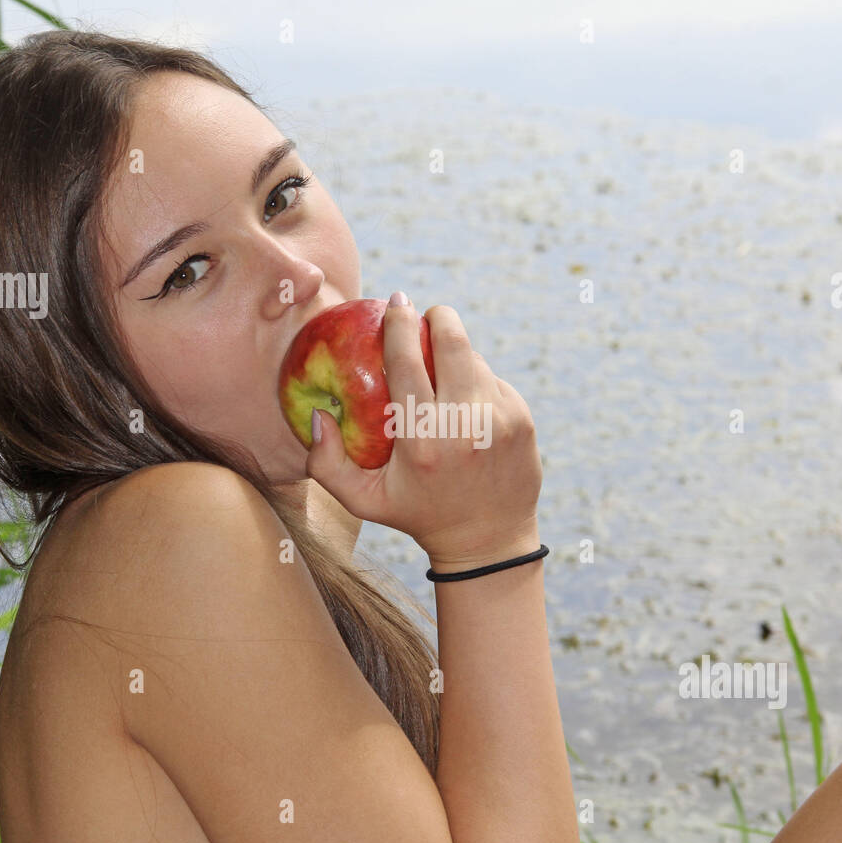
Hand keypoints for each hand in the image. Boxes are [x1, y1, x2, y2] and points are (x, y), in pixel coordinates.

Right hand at [304, 293, 541, 566]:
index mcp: (421, 440)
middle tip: (425, 316)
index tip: (396, 301)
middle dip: (438, 318)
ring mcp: (499, 418)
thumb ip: (326, 463)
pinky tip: (467, 408)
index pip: (407, 361)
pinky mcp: (522, 419)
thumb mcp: (364, 501)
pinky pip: (494, 382)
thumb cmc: (418, 516)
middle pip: (453, 341)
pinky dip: (477, 384)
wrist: (489, 542)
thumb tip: (318, 414)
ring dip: (456, 356)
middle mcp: (464, 424)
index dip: (400, 323)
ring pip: (475, 360)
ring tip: (441, 374)